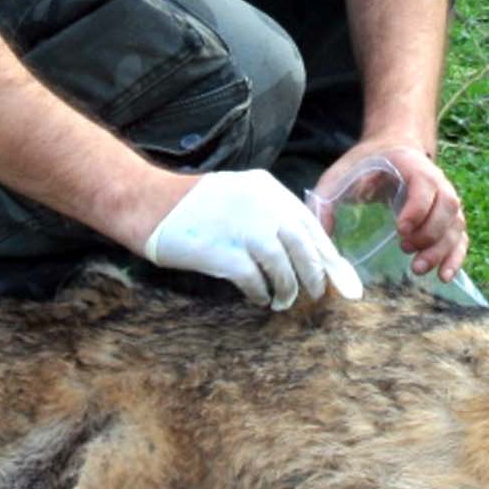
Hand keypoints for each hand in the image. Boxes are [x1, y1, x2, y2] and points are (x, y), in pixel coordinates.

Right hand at [143, 170, 365, 309]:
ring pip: (284, 267)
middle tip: (317, 294)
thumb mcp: (237, 194)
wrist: (147, 204)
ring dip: (288, 289)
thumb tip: (302, 248)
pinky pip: (256, 281)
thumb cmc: (192, 205)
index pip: (309, 224)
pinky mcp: (224, 252)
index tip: (341, 277)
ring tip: (283, 301)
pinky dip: (261, 293)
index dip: (327, 254)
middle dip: (316, 275)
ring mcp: (243, 228)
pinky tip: (259, 298)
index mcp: (266, 188)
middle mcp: (261, 204)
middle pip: (303, 247)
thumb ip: (268, 212)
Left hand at [313, 143, 467, 281]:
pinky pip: (460, 237)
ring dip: (441, 250)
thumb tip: (320, 233)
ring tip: (418, 269)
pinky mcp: (448, 217)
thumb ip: (326, 198)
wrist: (392, 149)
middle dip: (429, 234)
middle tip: (405, 250)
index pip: (425, 186)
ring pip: (456, 225)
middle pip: (448, 208)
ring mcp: (446, 200)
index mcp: (412, 164)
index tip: (399, 229)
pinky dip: (455, 257)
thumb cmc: (366, 163)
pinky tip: (444, 277)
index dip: (417, 209)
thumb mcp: (341, 172)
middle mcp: (437, 180)